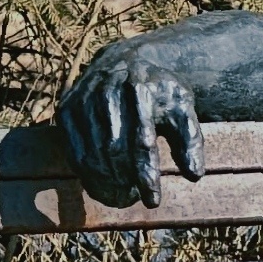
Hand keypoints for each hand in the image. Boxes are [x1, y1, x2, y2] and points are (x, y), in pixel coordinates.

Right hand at [58, 40, 202, 207]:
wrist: (126, 60)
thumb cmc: (158, 93)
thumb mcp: (182, 108)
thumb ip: (190, 139)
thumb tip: (195, 176)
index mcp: (140, 89)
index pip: (142, 140)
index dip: (146, 174)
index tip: (153, 201)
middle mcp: (107, 91)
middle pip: (114, 149)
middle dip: (124, 181)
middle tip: (135, 200)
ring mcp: (83, 99)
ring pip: (91, 152)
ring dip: (105, 182)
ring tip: (121, 198)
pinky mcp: (67, 109)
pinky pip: (74, 149)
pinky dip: (86, 174)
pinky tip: (100, 188)